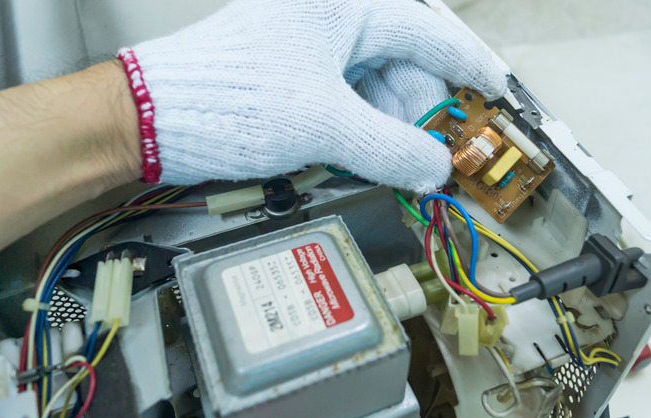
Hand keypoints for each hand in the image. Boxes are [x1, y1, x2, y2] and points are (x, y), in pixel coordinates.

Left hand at [123, 0, 506, 192]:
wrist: (153, 117)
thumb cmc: (228, 98)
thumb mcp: (327, 126)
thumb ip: (394, 148)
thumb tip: (435, 168)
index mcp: (344, 6)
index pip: (430, 32)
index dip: (470, 66)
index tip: (497, 92)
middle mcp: (330, 18)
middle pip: (403, 66)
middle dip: (420, 116)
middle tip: (431, 160)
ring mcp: (309, 47)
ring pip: (374, 88)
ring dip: (387, 130)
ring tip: (388, 166)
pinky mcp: (292, 75)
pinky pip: (345, 100)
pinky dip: (359, 131)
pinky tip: (357, 157)